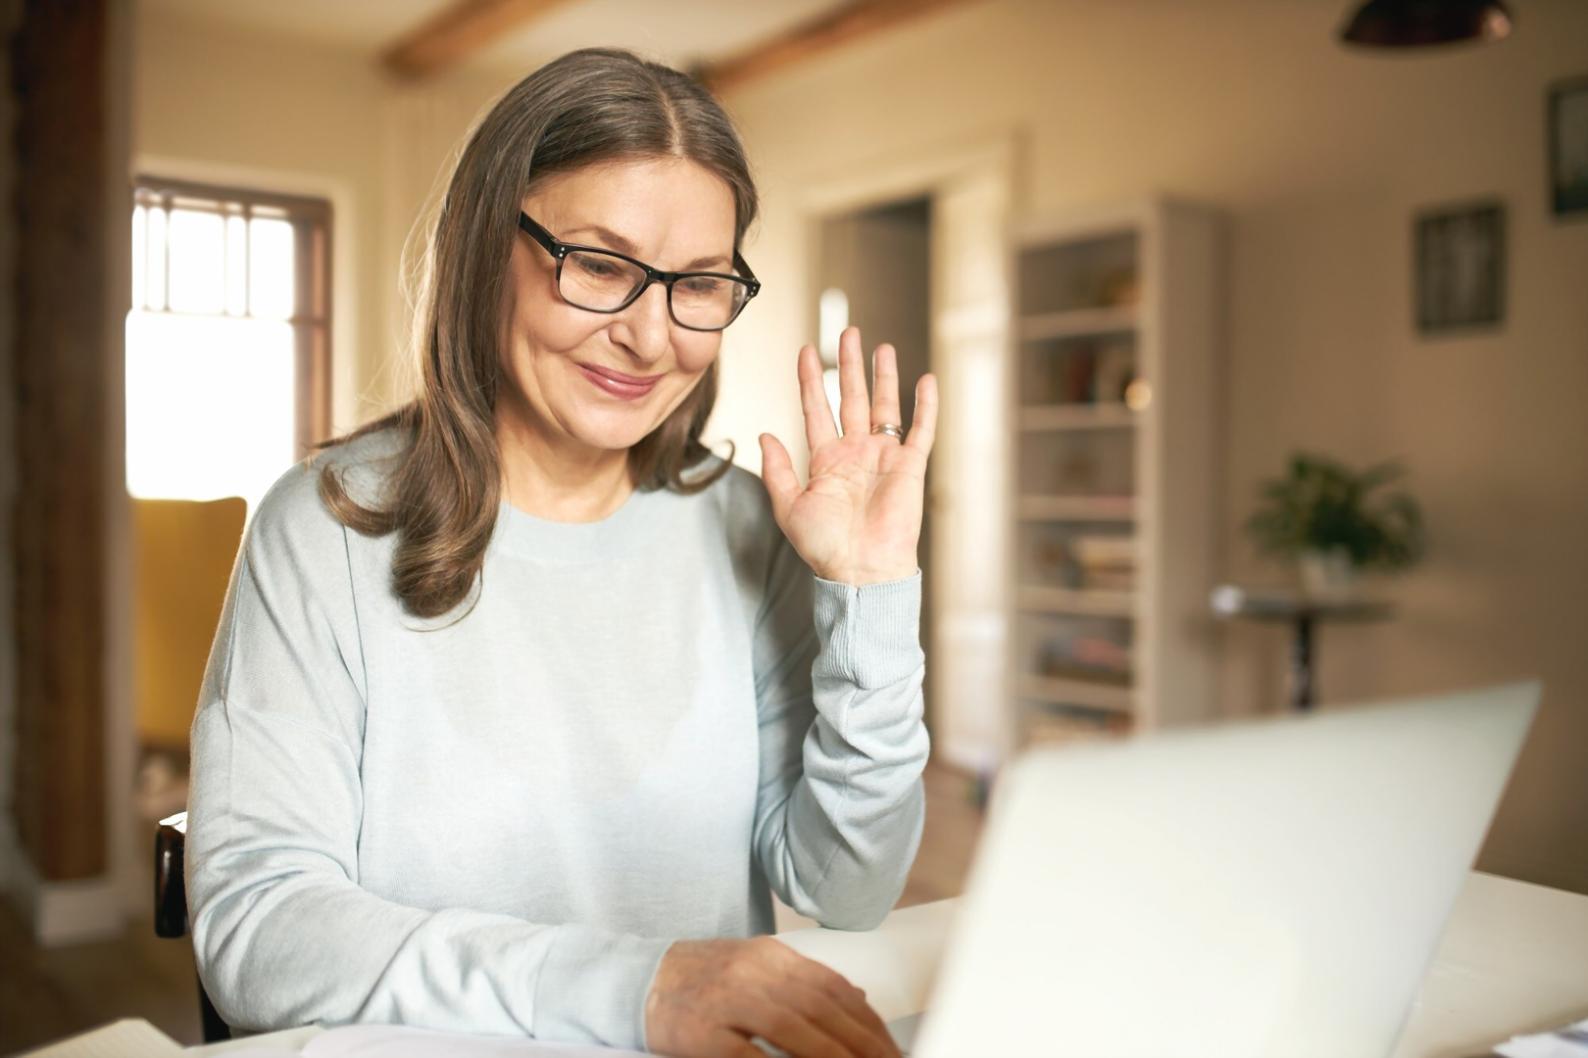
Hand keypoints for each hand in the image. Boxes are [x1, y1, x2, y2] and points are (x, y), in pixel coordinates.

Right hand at [644, 936, 901, 1057]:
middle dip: (861, 1044)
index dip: (868, 1022)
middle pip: (820, 1008)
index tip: (890, 1049)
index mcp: (772, 956)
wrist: (643, 980)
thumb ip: (805, 983)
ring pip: (791, 1028)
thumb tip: (860, 1000)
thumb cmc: (707, 981)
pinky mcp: (702, 1031)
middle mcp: (753, 971)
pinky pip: (746, 1054)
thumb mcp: (758, 969)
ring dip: (830, 1056)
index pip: (834, 988)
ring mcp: (726, 999)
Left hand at [758, 327, 938, 585]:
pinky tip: (925, 380)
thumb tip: (763, 434)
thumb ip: (776, 469)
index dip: (810, 379)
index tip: (805, 351)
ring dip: (883, 377)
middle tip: (848, 331)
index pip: (816, 409)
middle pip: (851, 398)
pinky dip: (924, 406)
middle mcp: (854, 453)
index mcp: (825, 460)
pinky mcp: (909, 467)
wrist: (861, 570)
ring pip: (884, 407)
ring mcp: (883, 458)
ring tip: (882, 347)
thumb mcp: (788, 506)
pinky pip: (920, 430)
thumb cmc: (824, 546)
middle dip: (848, 365)